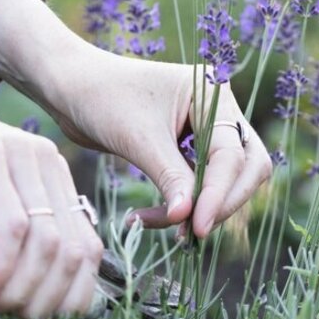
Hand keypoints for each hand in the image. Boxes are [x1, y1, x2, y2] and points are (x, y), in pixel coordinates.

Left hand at [0, 0, 272, 237]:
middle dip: (224, 201)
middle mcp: (218, 110)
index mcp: (213, 94)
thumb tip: (189, 218)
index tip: (198, 227)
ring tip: (160, 225)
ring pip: (226, 179)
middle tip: (194, 231)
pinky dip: (181, 204)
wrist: (70, 87)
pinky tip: (149, 216)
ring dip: (200, 206)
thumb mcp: (138, 138)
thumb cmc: (102, 97)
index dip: (219, 192)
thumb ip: (170, 177)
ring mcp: (206, 129)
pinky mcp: (188, 149)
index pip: (232, 152)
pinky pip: (200, 184)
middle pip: (247, 166)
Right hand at [0, 85, 102, 317]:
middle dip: (46, 299)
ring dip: (21, 288)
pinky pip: (11, 224)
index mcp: (55, 177)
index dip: (72, 294)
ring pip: (48, 242)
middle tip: (9, 316)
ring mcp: (20, 156)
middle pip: (74, 251)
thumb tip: (38, 296)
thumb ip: (18, 234)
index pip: (89, 247)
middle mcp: (48, 162)